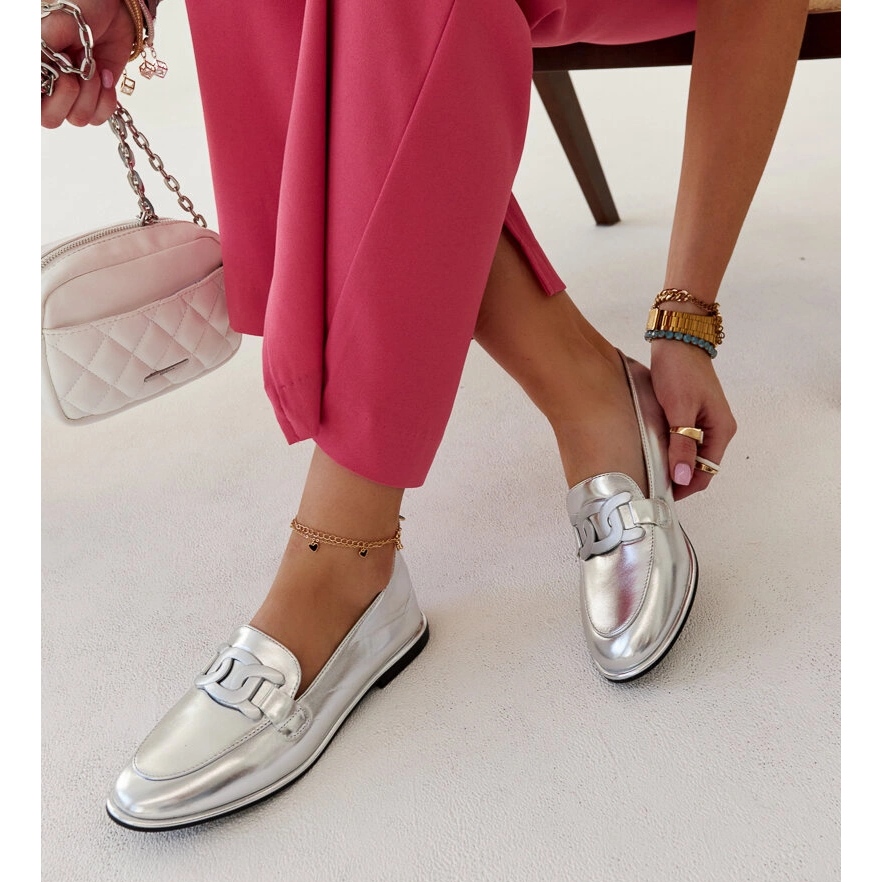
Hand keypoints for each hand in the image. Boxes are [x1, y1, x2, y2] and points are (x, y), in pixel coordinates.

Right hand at [41, 0, 134, 127]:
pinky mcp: (95, 97)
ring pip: (78, 119)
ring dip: (90, 93)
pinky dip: (106, 99)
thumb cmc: (81, 7)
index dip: (43, 94)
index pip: (27, 102)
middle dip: (68, 95)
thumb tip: (35, 76)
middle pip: (50, 119)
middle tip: (74, 68)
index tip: (55, 72)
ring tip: (91, 65)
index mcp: (32, 66)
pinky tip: (103, 74)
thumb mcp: (54, 26)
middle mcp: (48, 83)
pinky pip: (98, 118)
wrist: (115, 8)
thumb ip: (39, 53)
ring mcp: (72, 93)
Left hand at [649, 339, 736, 500]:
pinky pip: (683, 441)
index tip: (659, 494)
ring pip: (689, 454)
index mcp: (721, 431)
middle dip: (677, 478)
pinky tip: (652, 450)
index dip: (684, 487)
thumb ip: (682, 444)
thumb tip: (682, 477)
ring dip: (672, 463)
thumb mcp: (679, 410)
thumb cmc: (680, 371)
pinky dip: (670, 449)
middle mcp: (718, 429)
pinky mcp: (692, 414)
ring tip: (648, 470)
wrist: (678, 339)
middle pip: (698, 466)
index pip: (705, 473)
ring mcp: (706, 422)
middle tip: (649, 484)